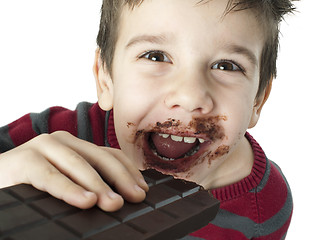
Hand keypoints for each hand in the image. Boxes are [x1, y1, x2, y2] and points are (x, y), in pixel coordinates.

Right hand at [0, 131, 148, 210]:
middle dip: (121, 178)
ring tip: (114, 203)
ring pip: (78, 164)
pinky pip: (50, 175)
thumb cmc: (32, 183)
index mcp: (76, 147)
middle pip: (100, 157)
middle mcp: (63, 142)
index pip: (110, 155)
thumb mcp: (66, 180)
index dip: (129, 171)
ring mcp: (44, 147)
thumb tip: (118, 199)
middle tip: (135, 198)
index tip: (143, 190)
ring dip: (98, 185)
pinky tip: (84, 201)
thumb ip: (87, 183)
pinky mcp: (24, 160)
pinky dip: (69, 189)